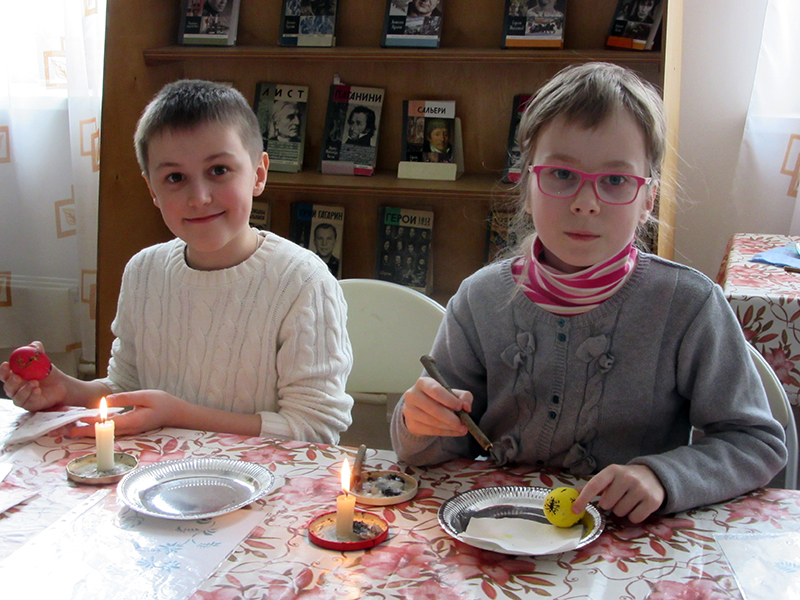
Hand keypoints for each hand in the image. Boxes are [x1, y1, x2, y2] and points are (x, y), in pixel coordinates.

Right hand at [1, 341, 67, 411]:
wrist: (61, 385)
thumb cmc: (47, 373)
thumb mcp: (43, 360)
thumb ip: (37, 351)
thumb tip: (34, 345)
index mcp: (14, 377)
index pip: (4, 375)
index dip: (3, 371)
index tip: (6, 365)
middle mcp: (15, 389)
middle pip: (8, 387)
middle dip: (11, 382)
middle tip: (18, 377)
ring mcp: (22, 398)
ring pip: (17, 397)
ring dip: (24, 390)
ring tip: (34, 382)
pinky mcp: (30, 405)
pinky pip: (27, 402)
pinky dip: (32, 395)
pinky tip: (37, 390)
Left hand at [69, 390, 186, 437]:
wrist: (176, 413)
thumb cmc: (163, 402)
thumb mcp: (145, 396)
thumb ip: (125, 398)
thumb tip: (106, 401)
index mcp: (133, 421)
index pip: (108, 424)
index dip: (93, 423)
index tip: (79, 421)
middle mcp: (130, 429)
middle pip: (104, 432)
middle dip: (86, 431)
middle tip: (68, 431)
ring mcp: (129, 431)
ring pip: (107, 433)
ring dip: (91, 431)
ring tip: (74, 428)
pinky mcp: (129, 429)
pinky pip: (112, 430)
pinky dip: (100, 427)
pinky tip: (91, 423)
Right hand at [402, 376, 472, 436]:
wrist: (421, 409)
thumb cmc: (439, 398)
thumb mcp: (452, 393)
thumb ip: (464, 396)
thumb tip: (466, 407)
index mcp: (423, 383)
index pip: (435, 390)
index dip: (449, 400)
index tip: (460, 407)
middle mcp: (412, 395)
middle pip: (433, 408)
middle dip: (451, 418)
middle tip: (463, 424)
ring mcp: (409, 411)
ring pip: (432, 421)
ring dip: (449, 427)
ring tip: (461, 428)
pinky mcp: (411, 424)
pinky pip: (430, 431)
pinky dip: (445, 433)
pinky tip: (454, 432)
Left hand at [573, 464, 664, 523]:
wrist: (654, 476)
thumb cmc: (625, 479)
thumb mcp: (609, 477)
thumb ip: (592, 486)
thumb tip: (571, 494)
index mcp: (612, 470)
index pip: (594, 485)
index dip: (583, 498)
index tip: (574, 509)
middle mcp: (627, 477)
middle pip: (606, 504)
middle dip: (609, 504)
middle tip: (617, 497)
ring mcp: (641, 489)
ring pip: (620, 512)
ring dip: (621, 510)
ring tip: (628, 500)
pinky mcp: (652, 500)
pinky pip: (634, 518)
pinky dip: (634, 516)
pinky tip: (638, 506)